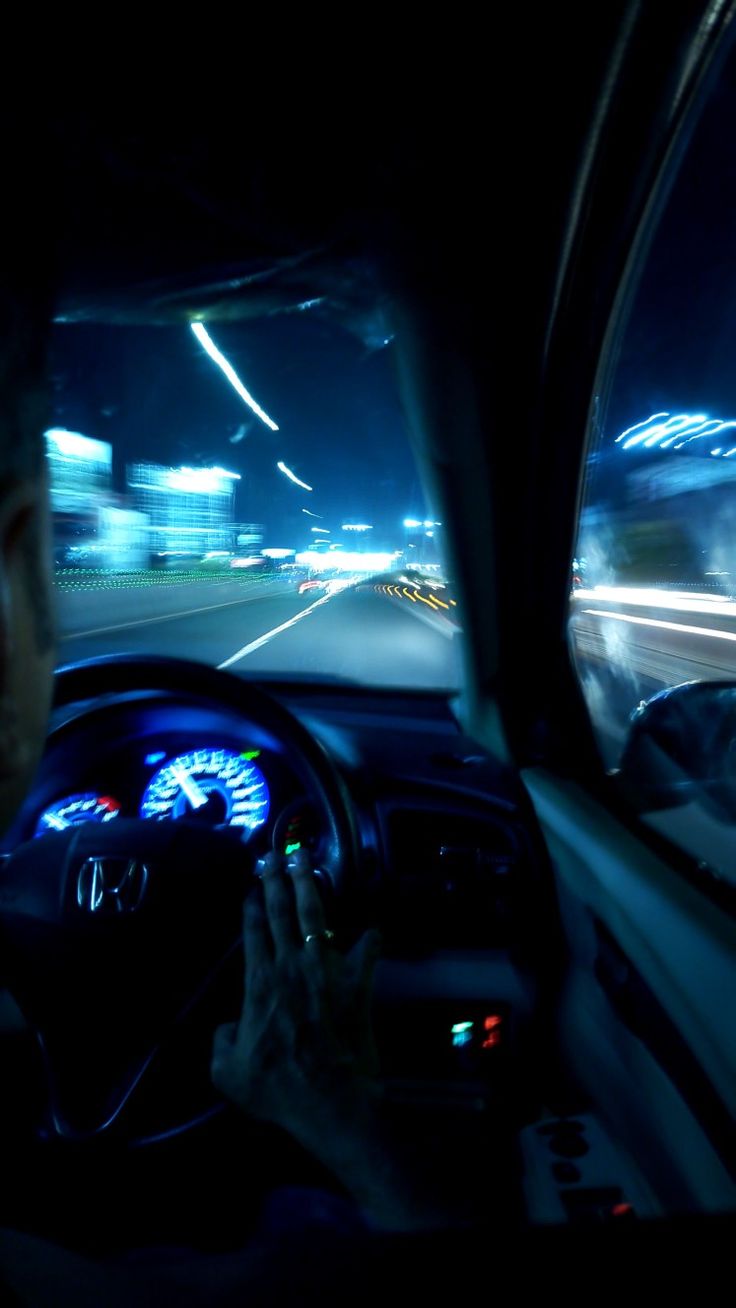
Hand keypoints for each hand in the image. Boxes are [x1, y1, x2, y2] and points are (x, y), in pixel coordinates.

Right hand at [211, 849, 381, 1153]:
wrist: (328, 1101)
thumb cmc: (276, 1086)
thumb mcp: (227, 1071)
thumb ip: (221, 1041)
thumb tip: (229, 1026)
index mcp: (260, 982)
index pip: (253, 932)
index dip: (251, 906)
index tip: (250, 886)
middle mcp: (293, 967)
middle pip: (282, 913)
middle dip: (275, 881)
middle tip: (272, 854)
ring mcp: (327, 973)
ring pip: (317, 919)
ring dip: (310, 887)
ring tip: (305, 861)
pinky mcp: (356, 987)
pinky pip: (365, 958)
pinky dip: (370, 944)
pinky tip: (374, 929)